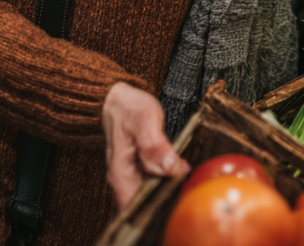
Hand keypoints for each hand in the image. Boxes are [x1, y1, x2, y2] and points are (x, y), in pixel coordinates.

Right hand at [102, 81, 189, 208]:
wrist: (118, 99)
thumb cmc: (129, 108)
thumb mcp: (145, 119)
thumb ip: (155, 145)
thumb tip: (168, 169)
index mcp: (121, 172)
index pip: (136, 205)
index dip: (156, 205)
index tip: (176, 190)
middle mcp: (124, 178)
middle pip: (145, 202)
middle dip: (167, 195)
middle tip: (186, 179)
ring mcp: (132, 173)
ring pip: (151, 191)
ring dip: (169, 185)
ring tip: (185, 172)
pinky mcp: (140, 167)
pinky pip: (154, 179)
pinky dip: (167, 176)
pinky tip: (180, 168)